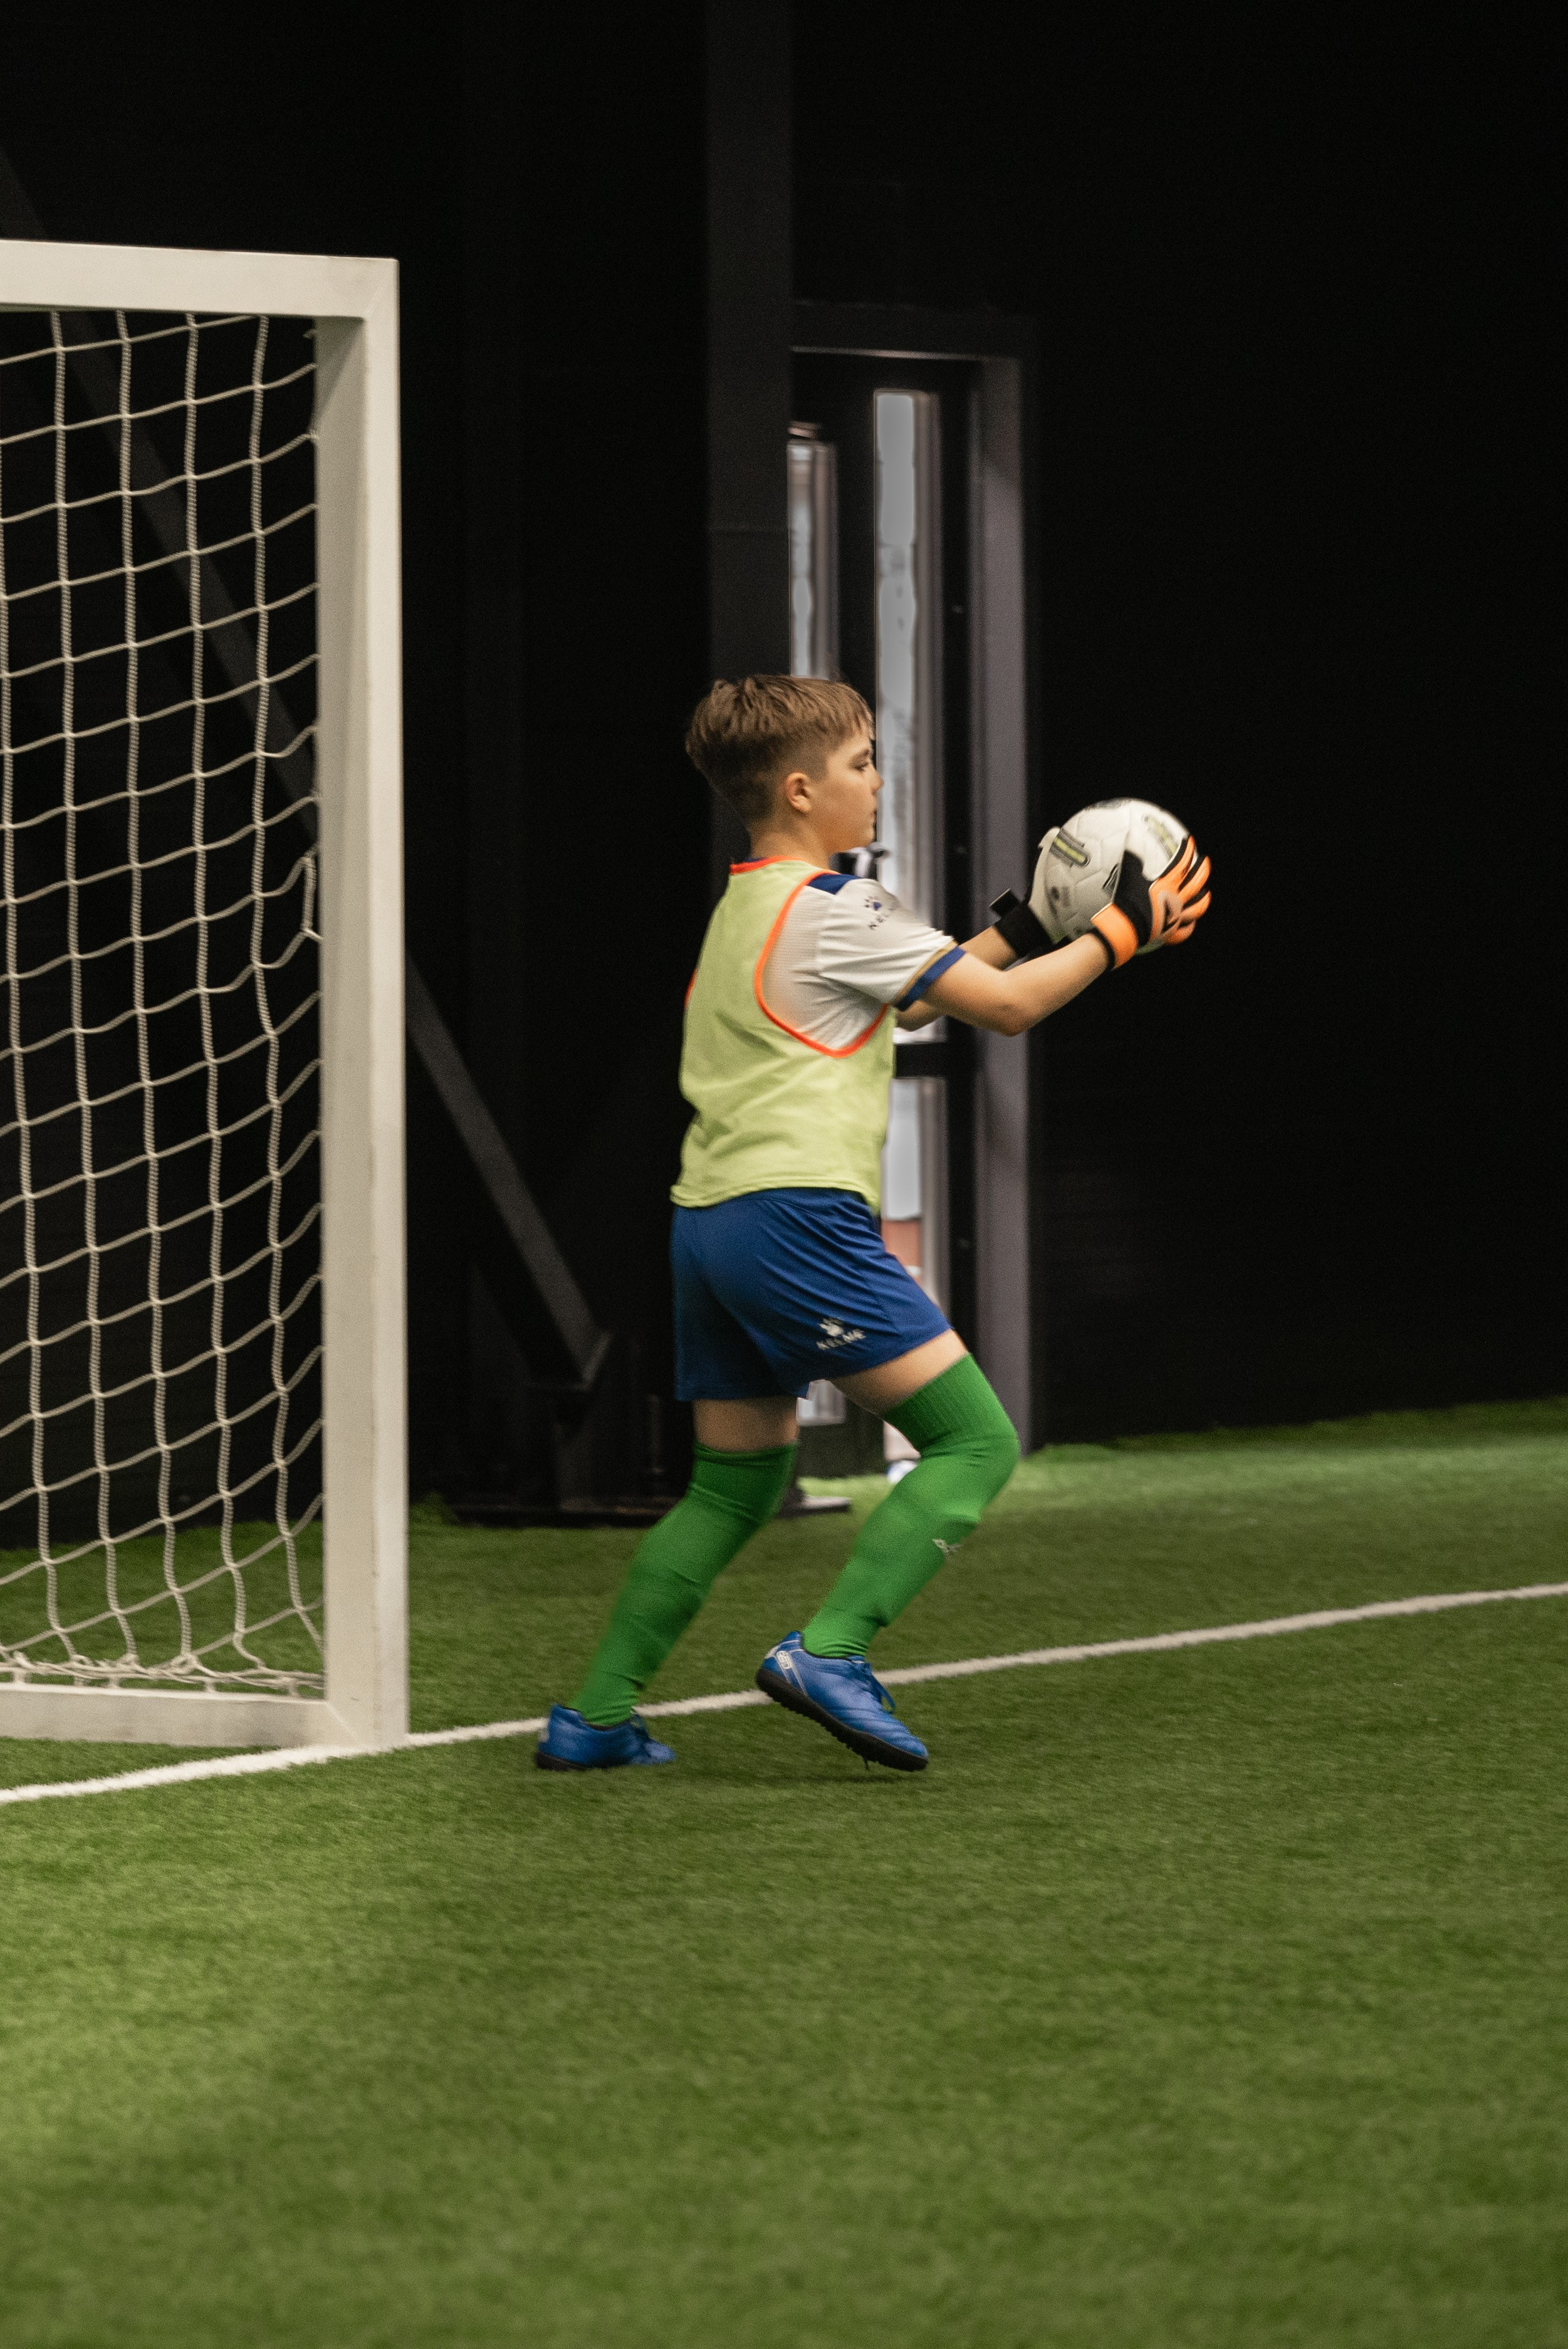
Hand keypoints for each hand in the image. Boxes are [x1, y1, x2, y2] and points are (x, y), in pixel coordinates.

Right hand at [1090, 836, 1211, 967]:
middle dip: (1202, 871)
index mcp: (1167, 887)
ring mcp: (1175, 918)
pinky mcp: (1170, 932)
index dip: (1186, 852)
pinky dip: (1189, 927)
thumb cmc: (1128, 901)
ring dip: (1203, 900)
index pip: (1181, 865)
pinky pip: (1184, 931)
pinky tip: (1191, 923)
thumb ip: (1132, 857)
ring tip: (1207, 893)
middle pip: (1195, 884)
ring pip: (1196, 909)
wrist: (1126, 928)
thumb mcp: (1128, 876)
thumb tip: (1130, 836)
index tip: (1190, 841)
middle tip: (1205, 861)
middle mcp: (1175, 901)